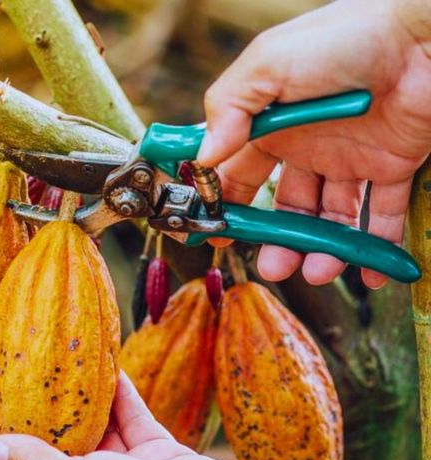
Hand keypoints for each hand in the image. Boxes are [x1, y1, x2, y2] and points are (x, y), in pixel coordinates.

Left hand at [0, 372, 261, 459]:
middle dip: (52, 415)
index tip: (4, 411)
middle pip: (64, 450)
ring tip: (71, 361)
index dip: (15, 451)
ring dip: (88, 398)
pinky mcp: (160, 457)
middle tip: (35, 373)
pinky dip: (123, 395)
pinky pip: (135, 420)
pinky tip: (109, 367)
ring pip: (101, 430)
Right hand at [197, 0, 430, 288]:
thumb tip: (204, 156)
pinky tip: (365, 271)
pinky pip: (381, 214)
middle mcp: (305, 147)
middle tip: (273, 268)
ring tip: (317, 271)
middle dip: (276, 242)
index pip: (237, 175)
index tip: (212, 235)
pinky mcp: (391, 166)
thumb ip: (229, 109)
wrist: (420, 34)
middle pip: (285, 208)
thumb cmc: (340, 38)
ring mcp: (348, 159)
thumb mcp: (267, 65)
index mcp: (270, 126)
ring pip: (328, 218)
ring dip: (320, 250)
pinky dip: (375, 246)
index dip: (223, 206)